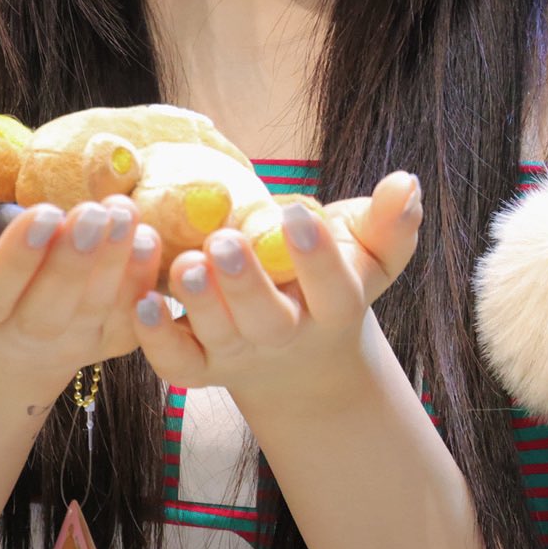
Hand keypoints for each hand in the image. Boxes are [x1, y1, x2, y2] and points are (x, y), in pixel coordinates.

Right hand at [0, 195, 163, 409]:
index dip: (18, 258)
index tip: (44, 213)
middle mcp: (14, 343)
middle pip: (47, 312)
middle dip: (74, 262)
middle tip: (95, 212)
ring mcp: (65, 348)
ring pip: (92, 316)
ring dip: (115, 266)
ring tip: (126, 215)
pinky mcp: (104, 343)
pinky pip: (129, 324)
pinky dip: (143, 287)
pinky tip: (150, 243)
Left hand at [132, 173, 422, 410]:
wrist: (301, 361)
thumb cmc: (334, 286)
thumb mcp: (367, 257)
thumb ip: (388, 224)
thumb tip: (405, 182)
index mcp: (334, 310)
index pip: (333, 290)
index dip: (317, 258)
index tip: (297, 214)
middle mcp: (285, 337)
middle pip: (268, 321)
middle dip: (244, 283)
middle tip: (224, 241)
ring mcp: (240, 356)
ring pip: (219, 338)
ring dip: (199, 303)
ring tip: (184, 263)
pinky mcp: (200, 366)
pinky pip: (176, 363)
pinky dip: (156, 337)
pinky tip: (142, 300)